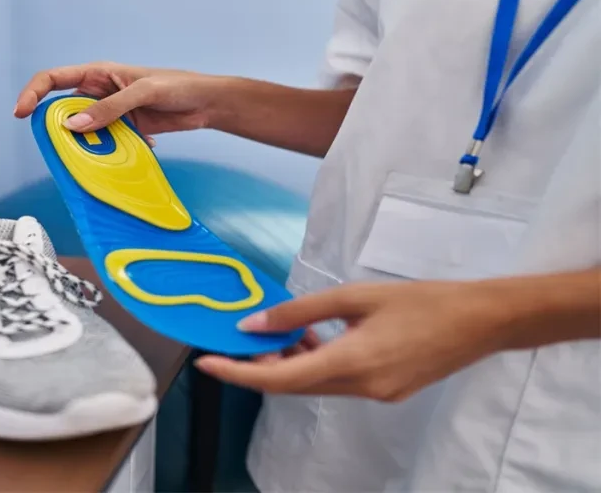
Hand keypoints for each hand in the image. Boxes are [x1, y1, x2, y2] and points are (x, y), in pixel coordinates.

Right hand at [13, 62, 225, 145]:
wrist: (205, 103)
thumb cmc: (177, 86)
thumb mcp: (142, 93)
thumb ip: (110, 109)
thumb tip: (73, 126)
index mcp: (98, 74)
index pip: (53, 79)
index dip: (33, 93)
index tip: (21, 113)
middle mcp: (98, 93)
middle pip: (63, 111)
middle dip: (59, 130)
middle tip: (63, 148)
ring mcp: (109, 114)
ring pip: (83, 132)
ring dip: (87, 146)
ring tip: (98, 156)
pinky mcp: (123, 131)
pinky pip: (104, 145)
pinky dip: (111, 153)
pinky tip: (133, 150)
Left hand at [194, 280, 521, 402]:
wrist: (483, 321)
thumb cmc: (424, 300)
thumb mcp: (356, 296)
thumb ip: (301, 311)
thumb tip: (255, 324)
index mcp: (353, 362)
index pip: (280, 379)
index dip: (238, 374)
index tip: (207, 364)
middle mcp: (361, 387)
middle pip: (293, 386)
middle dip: (260, 366)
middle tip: (241, 339)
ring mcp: (375, 394)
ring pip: (314, 385)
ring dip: (290, 363)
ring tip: (279, 332)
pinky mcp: (385, 391)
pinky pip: (336, 383)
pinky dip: (316, 363)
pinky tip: (313, 338)